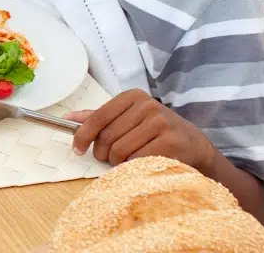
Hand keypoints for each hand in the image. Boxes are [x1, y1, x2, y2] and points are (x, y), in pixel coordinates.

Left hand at [67, 89, 216, 173]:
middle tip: (107, 159)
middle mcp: (147, 106)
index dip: (83, 135)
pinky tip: (140, 164)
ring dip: (118, 162)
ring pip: (120, 150)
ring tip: (127, 160)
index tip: (77, 149)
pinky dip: (133, 167)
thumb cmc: (156, 132)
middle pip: (108, 137)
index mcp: (133, 97)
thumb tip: (68, 117)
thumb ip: (99, 117)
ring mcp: (161, 123)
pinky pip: (138, 160)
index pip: (98, 117)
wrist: (195, 145)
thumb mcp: (129, 118)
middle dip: (102, 153)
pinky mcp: (171, 142)